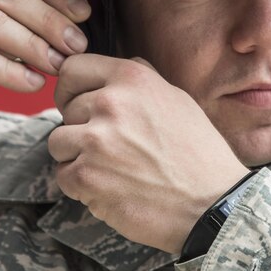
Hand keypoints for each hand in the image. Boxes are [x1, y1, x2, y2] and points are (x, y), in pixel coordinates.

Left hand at [48, 54, 249, 253]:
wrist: (211, 202)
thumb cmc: (197, 152)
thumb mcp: (175, 98)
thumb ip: (138, 82)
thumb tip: (107, 74)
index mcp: (132, 78)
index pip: (72, 69)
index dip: (71, 89)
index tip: (77, 103)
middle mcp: (111, 103)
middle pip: (66, 109)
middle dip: (81, 128)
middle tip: (110, 147)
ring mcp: (95, 140)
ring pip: (59, 142)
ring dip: (77, 156)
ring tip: (109, 167)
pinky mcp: (86, 176)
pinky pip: (63, 174)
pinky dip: (80, 185)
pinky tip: (110, 186)